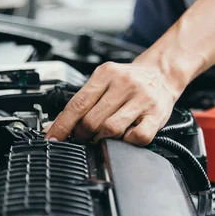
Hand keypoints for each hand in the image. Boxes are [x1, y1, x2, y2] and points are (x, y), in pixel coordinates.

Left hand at [44, 61, 182, 145]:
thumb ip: (85, 100)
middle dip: (83, 134)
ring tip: (104, 136)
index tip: (52, 138)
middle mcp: (125, 83)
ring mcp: (142, 99)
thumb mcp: (105, 80)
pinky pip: (137, 137)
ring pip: (111, 129)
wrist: (161, 73)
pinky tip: (126, 136)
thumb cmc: (130, 80)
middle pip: (92, 120)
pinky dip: (127, 142)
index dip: (62, 125)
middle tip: (84, 136)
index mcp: (107, 73)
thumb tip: (59, 126)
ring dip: (103, 139)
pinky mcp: (157, 115)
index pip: (78, 103)